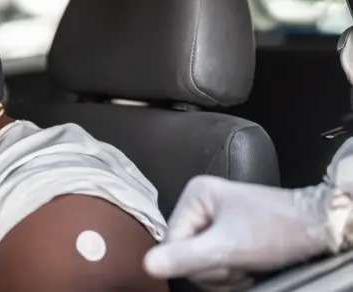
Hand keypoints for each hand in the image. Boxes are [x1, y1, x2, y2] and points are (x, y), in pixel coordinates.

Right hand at [143, 176, 330, 281]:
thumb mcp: (228, 247)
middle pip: (183, 251)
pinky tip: (245, 267)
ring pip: (197, 259)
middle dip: (210, 268)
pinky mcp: (226, 230)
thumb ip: (186, 256)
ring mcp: (214, 216)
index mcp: (195, 195)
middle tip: (237, 266)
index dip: (193, 262)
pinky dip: (227, 270)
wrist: (319, 227)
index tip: (223, 264)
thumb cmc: (277, 230)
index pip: (171, 241)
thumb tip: (147, 264)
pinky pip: (212, 258)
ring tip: (244, 266)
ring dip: (220, 272)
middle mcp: (201, 202)